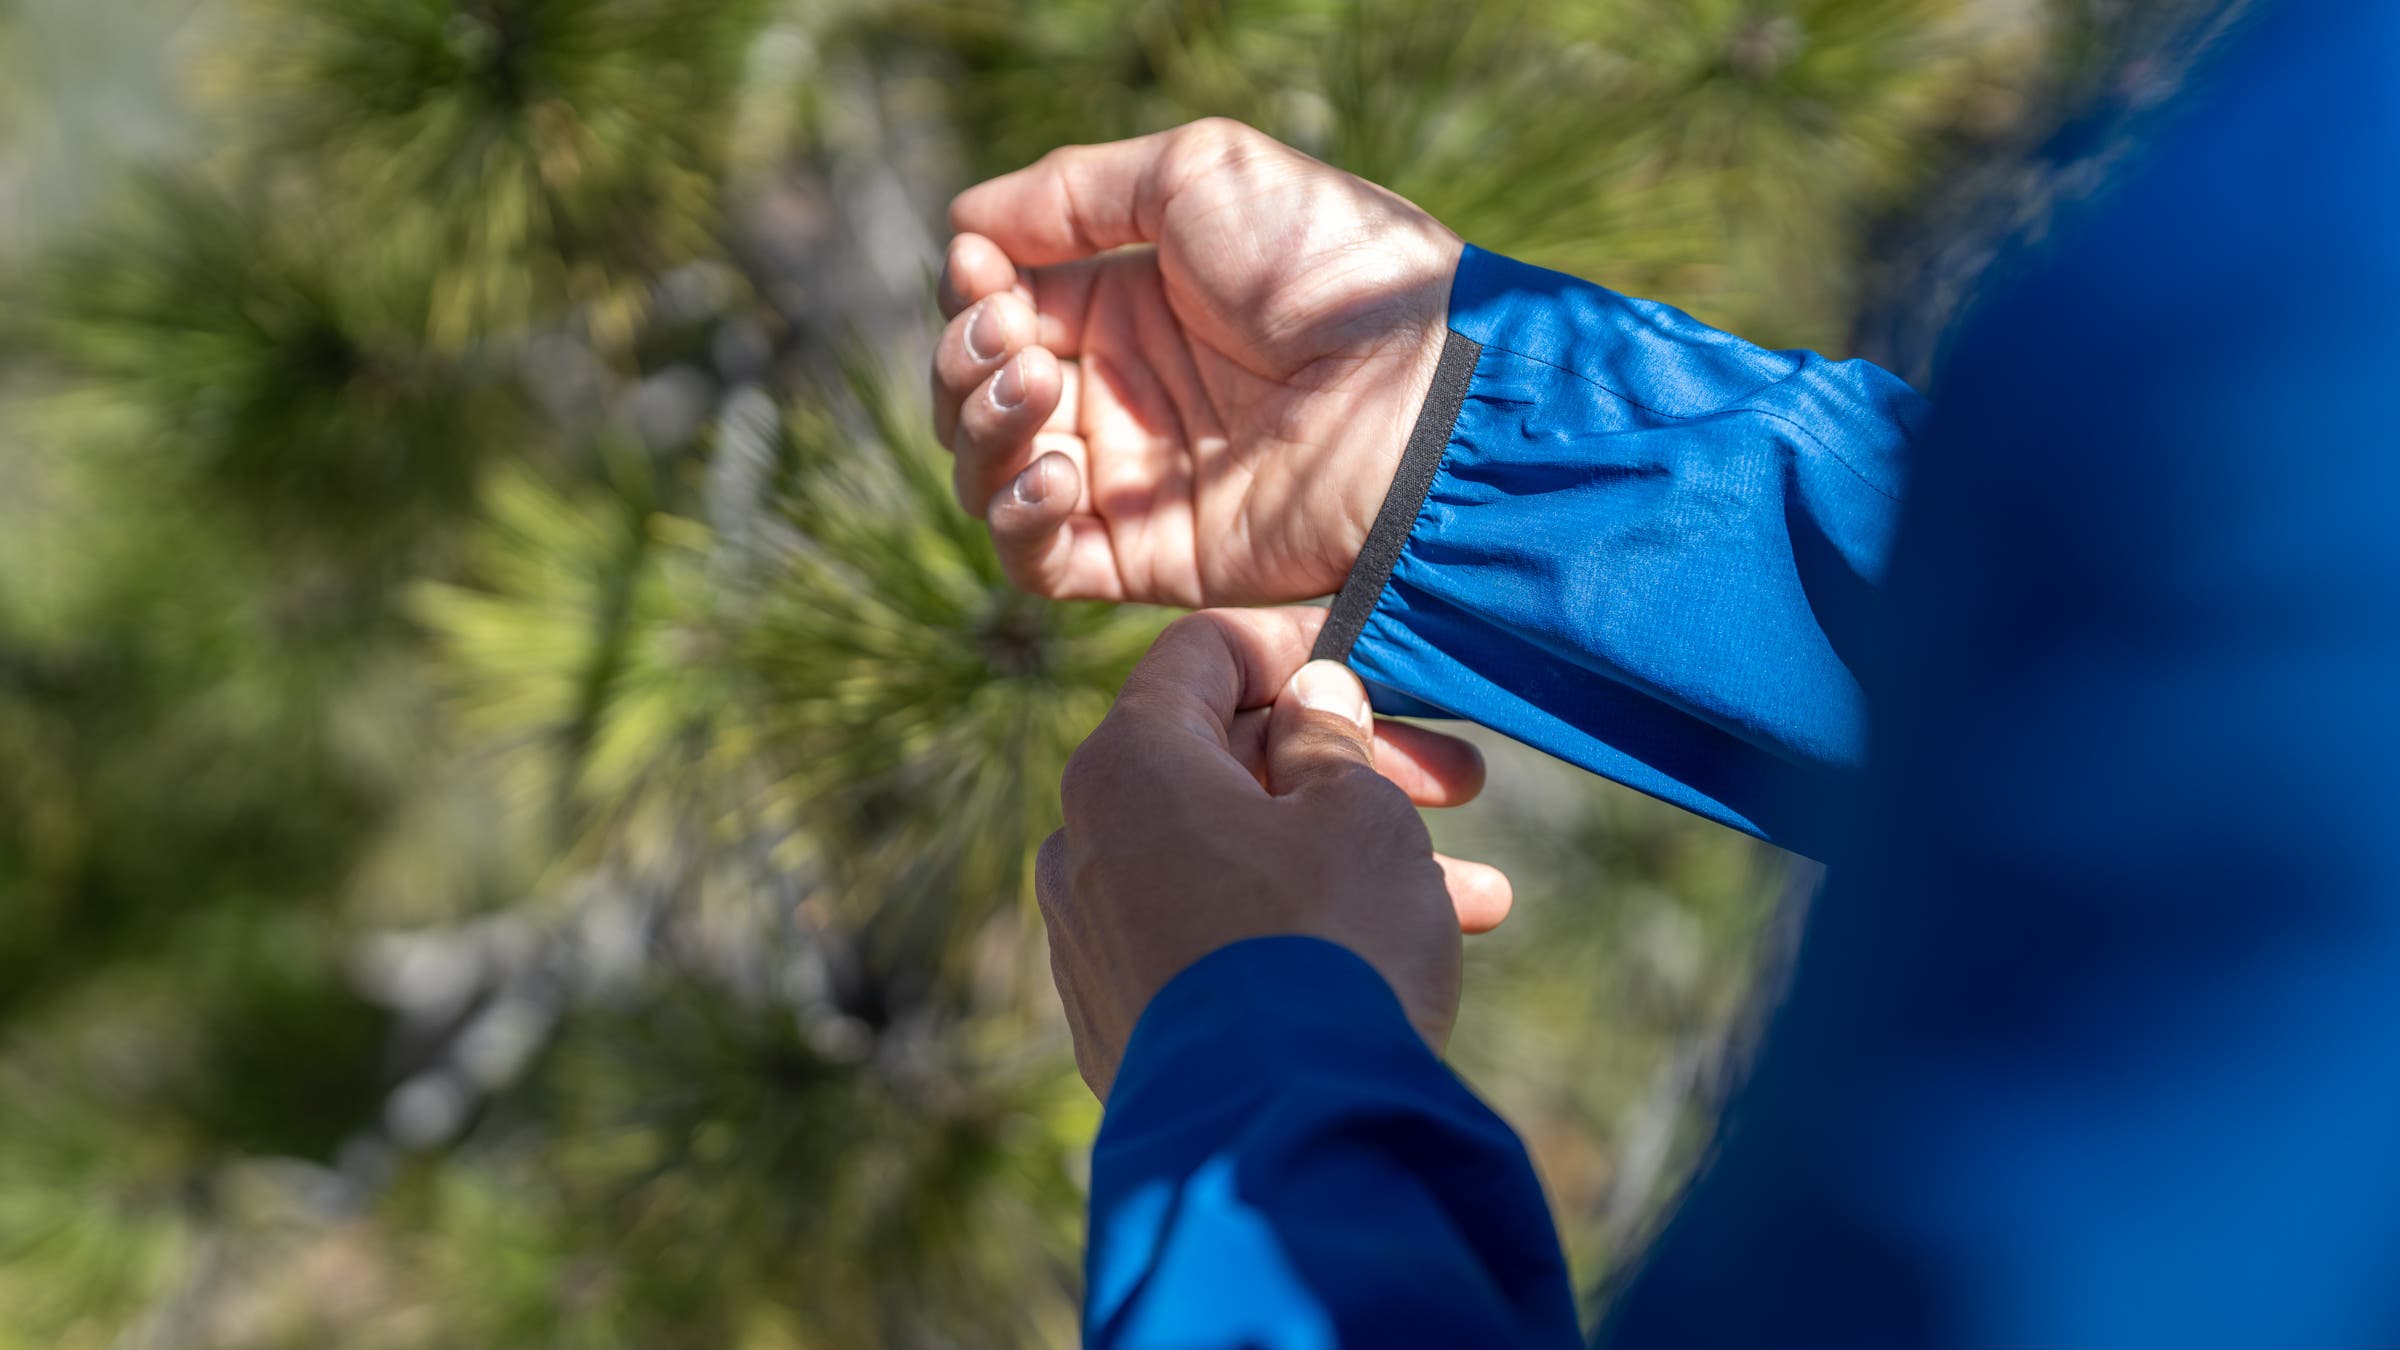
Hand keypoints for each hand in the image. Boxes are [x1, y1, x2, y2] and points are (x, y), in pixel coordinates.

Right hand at [932, 118, 1461, 605]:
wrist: (1420, 389)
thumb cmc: (1324, 266)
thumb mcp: (1198, 174)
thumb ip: (1071, 192)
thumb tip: (963, 227)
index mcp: (1132, 303)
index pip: (998, 308)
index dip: (970, 294)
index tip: (983, 272)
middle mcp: (1124, 393)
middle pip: (978, 392)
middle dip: (965, 360)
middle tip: (1013, 338)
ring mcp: (1134, 480)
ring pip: (990, 473)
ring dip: (981, 428)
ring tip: (1038, 388)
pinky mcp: (1149, 559)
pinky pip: (1037, 558)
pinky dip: (1014, 518)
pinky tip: (1054, 473)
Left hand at [1036, 607, 1510, 1099]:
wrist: (1280, 1143)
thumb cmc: (1328, 943)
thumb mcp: (1359, 815)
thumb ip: (1331, 741)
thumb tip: (1311, 703)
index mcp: (1127, 767)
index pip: (1201, 656)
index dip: (1296, 646)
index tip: (1375, 664)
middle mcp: (1086, 845)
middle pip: (1224, 764)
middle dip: (1352, 767)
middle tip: (1460, 782)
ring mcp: (1094, 942)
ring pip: (1236, 861)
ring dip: (1351, 858)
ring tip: (1480, 896)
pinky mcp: (1121, 1024)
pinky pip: (1215, 938)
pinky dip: (1298, 926)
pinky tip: (1404, 952)